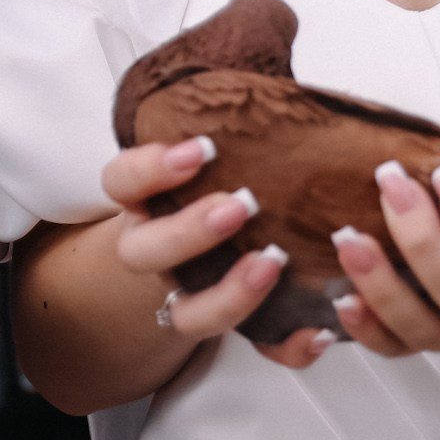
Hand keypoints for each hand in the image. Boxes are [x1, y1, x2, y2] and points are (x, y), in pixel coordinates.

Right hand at [104, 135, 327, 370]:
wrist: (187, 263)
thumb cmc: (207, 190)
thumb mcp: (209, 158)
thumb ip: (233, 132)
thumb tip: (289, 90)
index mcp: (145, 202)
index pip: (121, 182)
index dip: (150, 168)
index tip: (200, 149)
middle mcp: (154, 252)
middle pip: (145, 252)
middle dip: (190, 231)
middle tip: (241, 206)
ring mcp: (186, 294)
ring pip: (186, 315)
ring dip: (230, 295)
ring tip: (274, 262)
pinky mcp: (231, 327)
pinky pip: (253, 349)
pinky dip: (286, 347)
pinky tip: (318, 331)